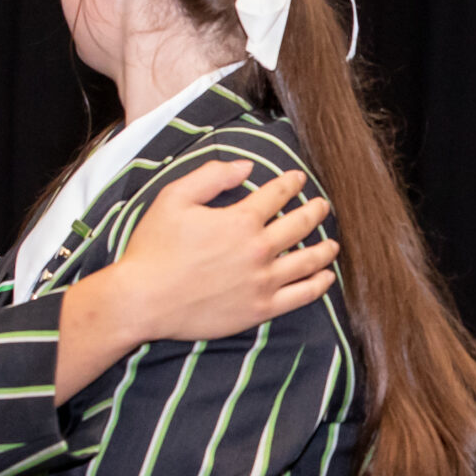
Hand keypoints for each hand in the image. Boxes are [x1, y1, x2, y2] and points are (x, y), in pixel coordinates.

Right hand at [57, 161, 338, 399]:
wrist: (142, 300)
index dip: (290, 183)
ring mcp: (262, 282)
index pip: (277, 195)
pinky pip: (301, 296)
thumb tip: (246, 166)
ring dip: (324, 249)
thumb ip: (212, 176)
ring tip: (333, 244)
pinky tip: (326, 278)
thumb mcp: (174, 198)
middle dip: (315, 212)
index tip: (298, 178)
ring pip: (308, 261)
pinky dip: (318, 285)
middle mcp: (258, 250)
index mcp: (240, 220)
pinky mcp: (260, 309)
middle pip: (300, 225)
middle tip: (323, 206)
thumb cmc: (153, 248)